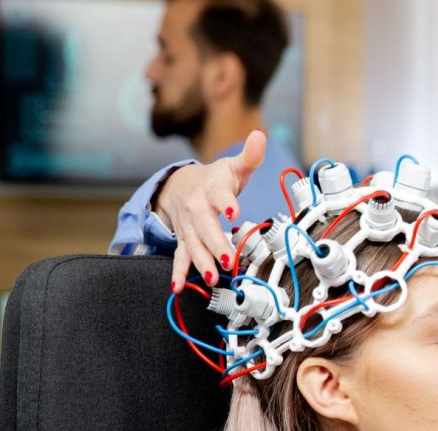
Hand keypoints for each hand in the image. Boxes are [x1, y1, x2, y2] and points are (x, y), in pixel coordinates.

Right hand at [155, 130, 266, 289]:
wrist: (180, 184)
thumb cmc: (215, 179)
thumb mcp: (233, 166)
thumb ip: (250, 156)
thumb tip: (260, 136)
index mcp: (212, 189)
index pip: (220, 195)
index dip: (227, 202)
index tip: (233, 210)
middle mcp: (197, 208)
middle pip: (205, 227)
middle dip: (216, 244)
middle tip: (229, 260)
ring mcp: (188, 226)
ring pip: (193, 245)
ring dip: (201, 262)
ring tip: (211, 278)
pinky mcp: (184, 239)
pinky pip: (179, 256)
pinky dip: (177, 273)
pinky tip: (177, 288)